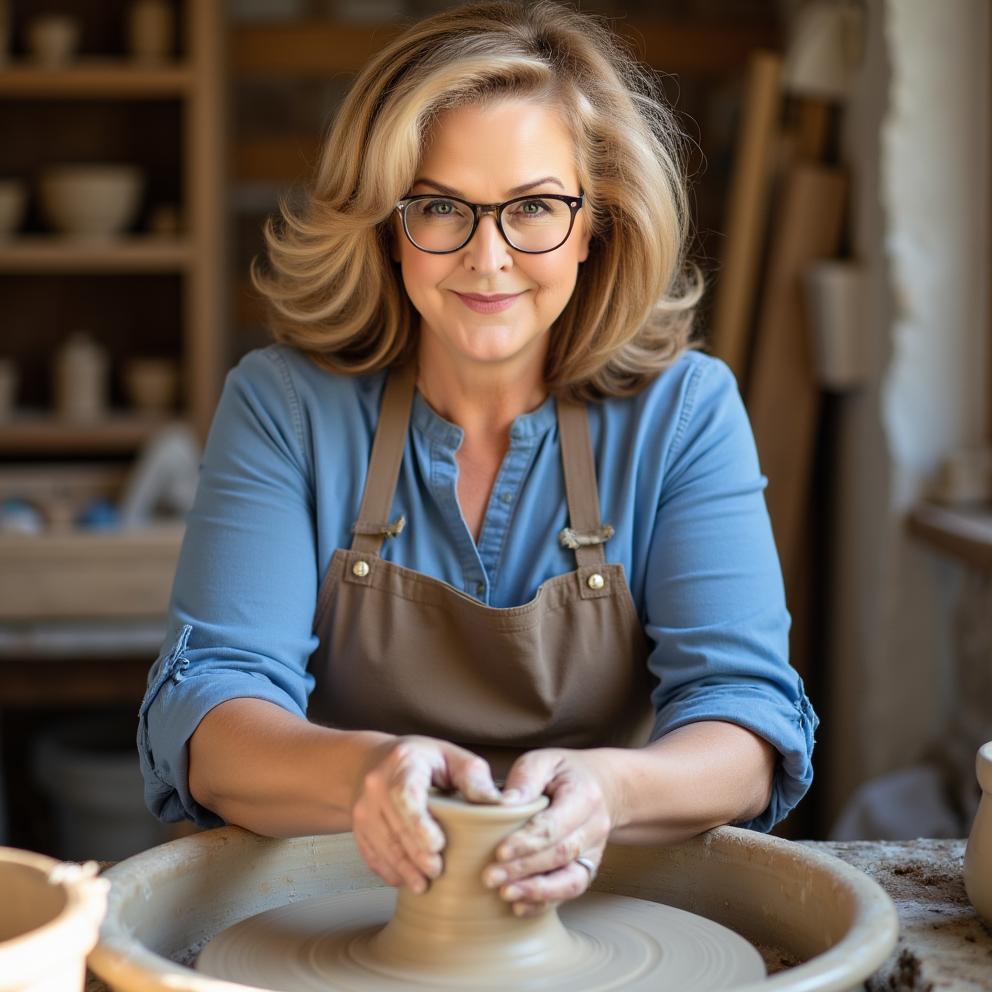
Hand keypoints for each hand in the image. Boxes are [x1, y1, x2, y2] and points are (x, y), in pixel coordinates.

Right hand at [351, 735, 499, 893]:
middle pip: (394, 825)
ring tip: (422, 885)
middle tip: (437, 872)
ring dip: (401, 868)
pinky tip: (404, 880)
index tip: (438, 845)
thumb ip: (475, 777)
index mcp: (402, 764)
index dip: (419, 824)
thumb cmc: (424, 761)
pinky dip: (387, 870)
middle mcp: (375, 785)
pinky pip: (370, 853)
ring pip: (380, 844)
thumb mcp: (452, 756)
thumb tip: (499, 805)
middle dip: (415, 854)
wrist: (376, 762)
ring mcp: (362, 807)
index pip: (405, 795)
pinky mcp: (357, 827)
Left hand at [481, 748, 618, 915]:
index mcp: (584, 796)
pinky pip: (571, 891)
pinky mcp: (589, 868)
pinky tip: (520, 906)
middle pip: (560, 855)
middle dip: (523, 869)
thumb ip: (525, 778)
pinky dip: (546, 902)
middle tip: (490, 877)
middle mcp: (595, 827)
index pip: (554, 825)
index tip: (499, 852)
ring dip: (537, 892)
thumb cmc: (564, 773)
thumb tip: (502, 803)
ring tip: (505, 894)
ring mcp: (594, 851)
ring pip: (571, 880)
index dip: (527, 842)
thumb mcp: (544, 761)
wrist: (603, 787)